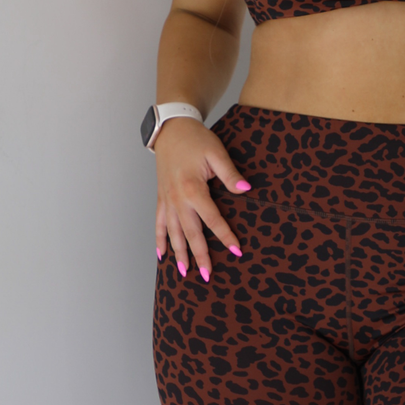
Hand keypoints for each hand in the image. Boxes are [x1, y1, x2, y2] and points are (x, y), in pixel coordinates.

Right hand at [154, 118, 250, 280]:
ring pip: (172, 233)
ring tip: (185, 272)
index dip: (225, 236)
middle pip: (190, 233)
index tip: (237, 250)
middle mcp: (177, 199)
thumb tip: (245, 189)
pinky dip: (160, 240)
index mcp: (193, 189)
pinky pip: (159, 224)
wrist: (171, 129)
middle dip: (200, 255)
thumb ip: (230, 174)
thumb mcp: (217, 153)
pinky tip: (162, 256)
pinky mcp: (161, 198)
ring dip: (179, 254)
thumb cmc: (196, 140)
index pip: (212, 219)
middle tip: (208, 275)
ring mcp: (167, 200)